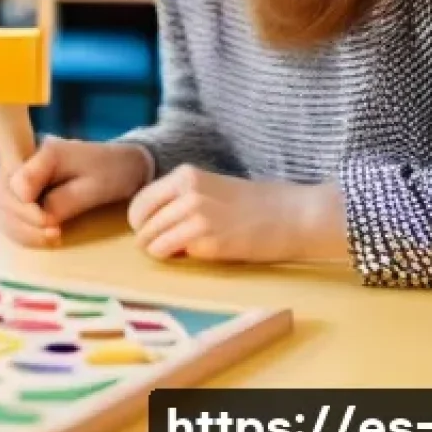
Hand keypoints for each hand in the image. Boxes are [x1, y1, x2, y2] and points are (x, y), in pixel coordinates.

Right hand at [0, 135, 152, 247]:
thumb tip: (40, 215)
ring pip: (0, 206)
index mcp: (43, 150)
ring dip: (20, 230)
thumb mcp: (95, 187)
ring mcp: (19, 174)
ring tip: (51, 238)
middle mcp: (24, 158)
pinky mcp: (20, 190)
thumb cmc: (111, 172)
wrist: (121, 166)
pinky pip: (7, 214)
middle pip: (0, 193)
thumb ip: (65, 199)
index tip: (49, 224)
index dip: (24, 207)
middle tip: (53, 234)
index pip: (13, 179)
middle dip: (22, 222)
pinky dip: (20, 232)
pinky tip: (43, 238)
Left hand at [127, 165, 347, 262]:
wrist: (292, 215)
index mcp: (186, 175)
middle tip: (157, 246)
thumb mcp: (211, 188)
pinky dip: (172, 256)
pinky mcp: (208, 239)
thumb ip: (182, 198)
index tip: (147, 230)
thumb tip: (153, 222)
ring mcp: (196, 214)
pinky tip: (188, 256)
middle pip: (141, 220)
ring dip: (156, 249)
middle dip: (145, 237)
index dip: (139, 220)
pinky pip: (169, 251)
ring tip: (172, 252)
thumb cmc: (254, 204)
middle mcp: (187, 191)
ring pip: (151, 237)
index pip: (141, 199)